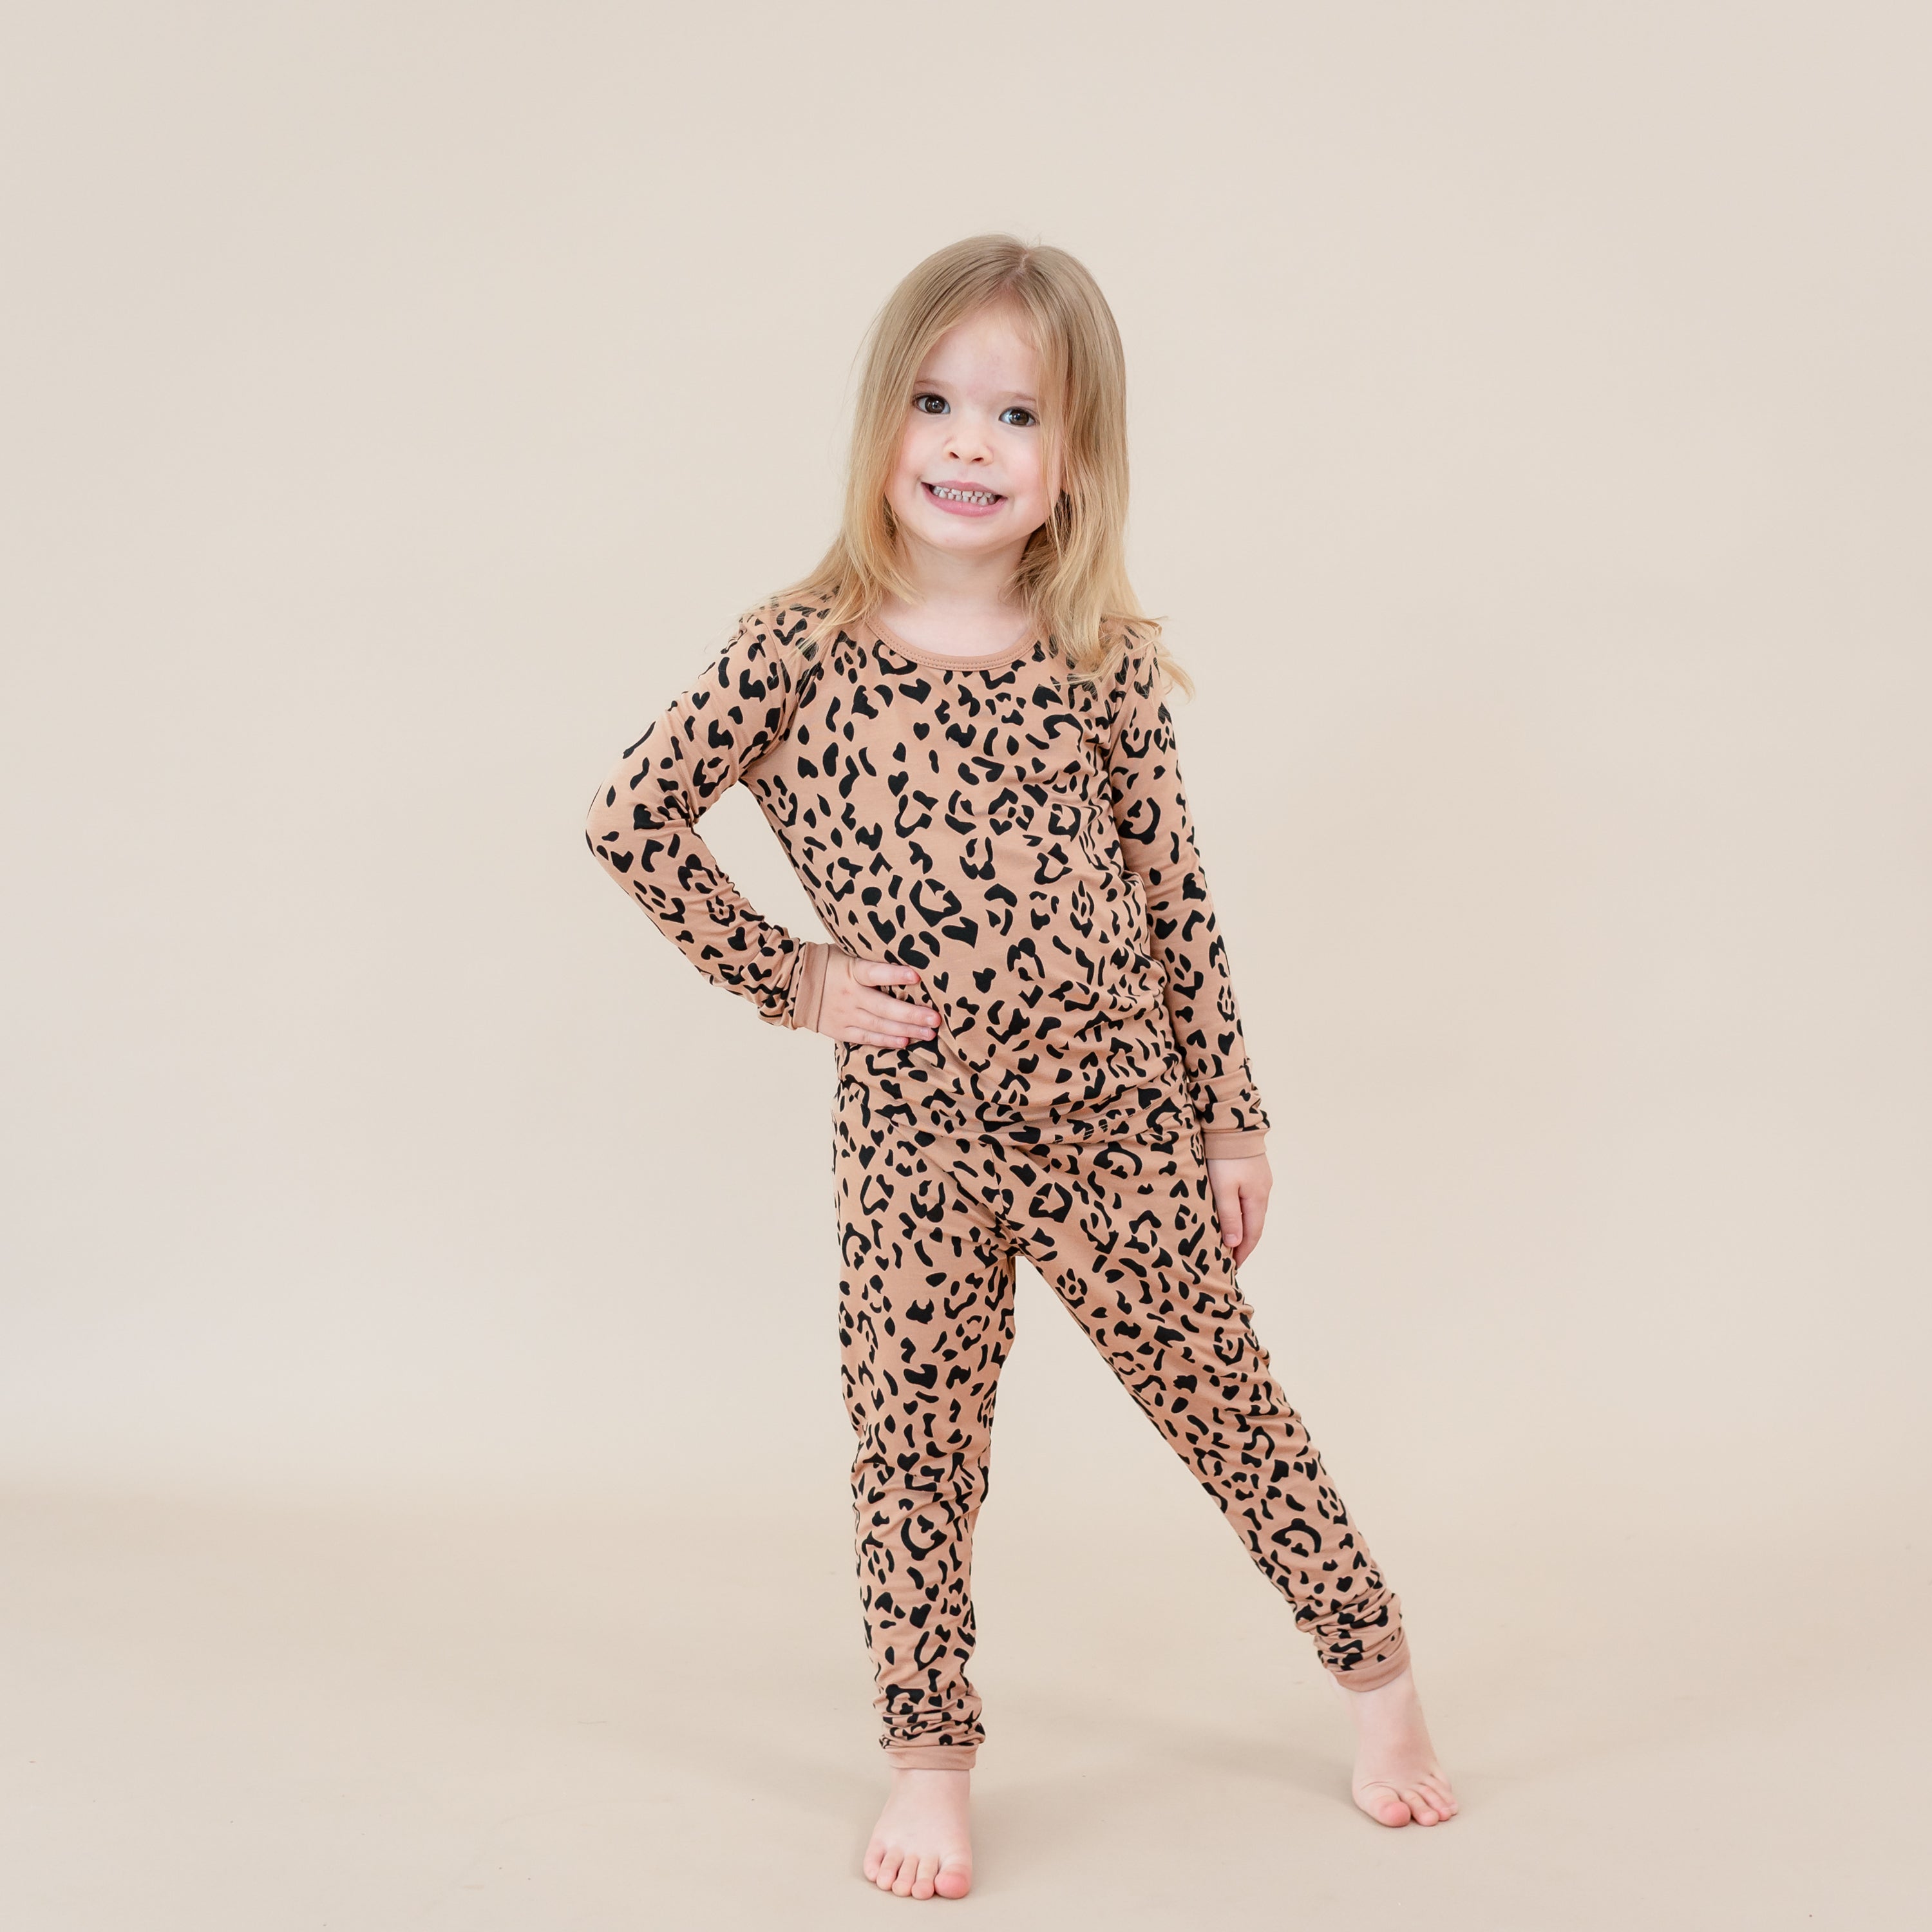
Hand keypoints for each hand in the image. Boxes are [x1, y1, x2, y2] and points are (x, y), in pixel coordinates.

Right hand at [815, 951, 941, 1048]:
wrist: (793, 985)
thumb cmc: (828, 964)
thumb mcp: (846, 953)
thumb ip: (871, 958)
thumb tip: (904, 950)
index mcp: (850, 971)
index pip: (875, 972)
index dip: (895, 974)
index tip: (917, 975)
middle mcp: (849, 995)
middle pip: (884, 1007)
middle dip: (912, 1014)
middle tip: (935, 1019)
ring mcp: (845, 1015)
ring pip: (879, 1026)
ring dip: (906, 1031)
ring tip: (929, 1034)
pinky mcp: (840, 1030)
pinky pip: (867, 1038)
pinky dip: (886, 1040)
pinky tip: (905, 1042)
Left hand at [1206, 1152, 1271, 1267]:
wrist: (1231, 1122)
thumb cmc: (1223, 1157)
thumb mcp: (1222, 1189)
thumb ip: (1228, 1217)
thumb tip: (1235, 1245)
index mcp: (1257, 1199)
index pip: (1252, 1235)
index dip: (1243, 1253)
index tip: (1232, 1268)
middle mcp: (1263, 1191)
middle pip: (1254, 1225)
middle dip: (1243, 1244)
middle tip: (1229, 1260)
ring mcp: (1260, 1180)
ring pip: (1251, 1211)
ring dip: (1242, 1228)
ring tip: (1229, 1241)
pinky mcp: (1253, 1171)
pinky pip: (1248, 1199)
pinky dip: (1241, 1212)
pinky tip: (1231, 1214)